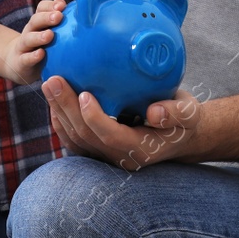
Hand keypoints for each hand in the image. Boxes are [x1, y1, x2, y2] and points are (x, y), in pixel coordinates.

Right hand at [0, 0, 66, 85]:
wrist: (18, 63)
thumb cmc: (41, 46)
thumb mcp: (50, 33)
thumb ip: (62, 25)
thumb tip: (83, 17)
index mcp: (39, 22)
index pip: (41, 8)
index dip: (50, 5)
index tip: (62, 6)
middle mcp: (30, 31)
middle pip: (35, 20)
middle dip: (46, 17)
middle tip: (59, 16)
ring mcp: (24, 46)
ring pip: (29, 38)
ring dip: (39, 36)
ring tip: (50, 35)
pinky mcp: (21, 62)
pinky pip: (26, 58)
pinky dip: (33, 56)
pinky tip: (41, 54)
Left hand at [42, 76, 201, 170]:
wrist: (179, 136)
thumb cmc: (184, 121)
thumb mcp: (189, 114)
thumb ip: (175, 112)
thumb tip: (154, 112)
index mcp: (140, 150)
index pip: (111, 136)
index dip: (95, 117)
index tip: (84, 93)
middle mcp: (119, 158)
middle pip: (85, 136)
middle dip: (66, 108)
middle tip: (53, 79)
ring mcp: (106, 156)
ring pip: (75, 138)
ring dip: (59, 112)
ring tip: (49, 83)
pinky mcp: (98, 149)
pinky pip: (74, 138)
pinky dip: (61, 119)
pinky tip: (54, 98)